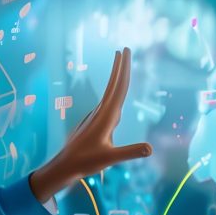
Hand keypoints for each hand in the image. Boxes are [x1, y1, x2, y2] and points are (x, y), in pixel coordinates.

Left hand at [28, 47, 151, 201]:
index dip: (124, 69)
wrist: (65, 166)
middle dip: (120, 67)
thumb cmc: (86, 162)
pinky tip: (114, 97)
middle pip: (114, 85)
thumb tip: (150, 148)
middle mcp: (101, 112)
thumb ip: (130, 152)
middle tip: (124, 49)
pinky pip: (108, 104)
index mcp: (106, 116)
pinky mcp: (95, 123)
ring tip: (120, 66)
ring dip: (116, 78)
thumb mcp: (110, 158)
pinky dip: (113, 94)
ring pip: (110, 93)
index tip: (125, 52)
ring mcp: (97, 117)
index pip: (119, 88)